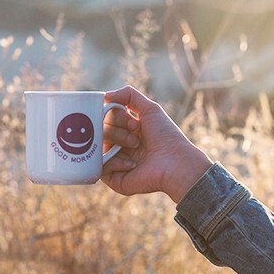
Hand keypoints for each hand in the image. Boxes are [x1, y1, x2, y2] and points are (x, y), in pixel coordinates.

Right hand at [101, 86, 211, 202]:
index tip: (135, 123)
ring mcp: (114, 162)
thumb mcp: (150, 109)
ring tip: (136, 147)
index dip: (116, 117)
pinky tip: (131, 164)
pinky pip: (100, 166)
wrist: (175, 163)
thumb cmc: (166, 137)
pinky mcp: (112, 178)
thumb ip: (128, 95)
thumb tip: (104, 96)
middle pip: (99, 130)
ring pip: (97, 145)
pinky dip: (114, 161)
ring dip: (117, 141)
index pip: (106, 118)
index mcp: (125, 131)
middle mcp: (117, 146)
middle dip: (118, 129)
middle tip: (136, 136)